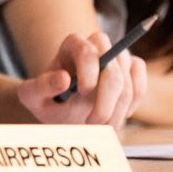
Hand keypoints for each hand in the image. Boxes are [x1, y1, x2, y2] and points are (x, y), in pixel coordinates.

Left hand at [16, 32, 146, 126]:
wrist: (63, 111)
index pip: (87, 49)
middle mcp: (98, 46)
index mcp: (72, 45)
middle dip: (106, 99)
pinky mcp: (133, 72)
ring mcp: (118, 58)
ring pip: (128, 81)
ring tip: (100, 126)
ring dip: (117, 110)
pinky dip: (130, 107)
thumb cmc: (46, 101)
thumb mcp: (32, 96)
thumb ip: (42, 86)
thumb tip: (64, 78)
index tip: (83, 92)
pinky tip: (115, 117)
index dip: (89, 69)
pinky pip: (140, 87)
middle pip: (113, 66)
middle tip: (93, 123)